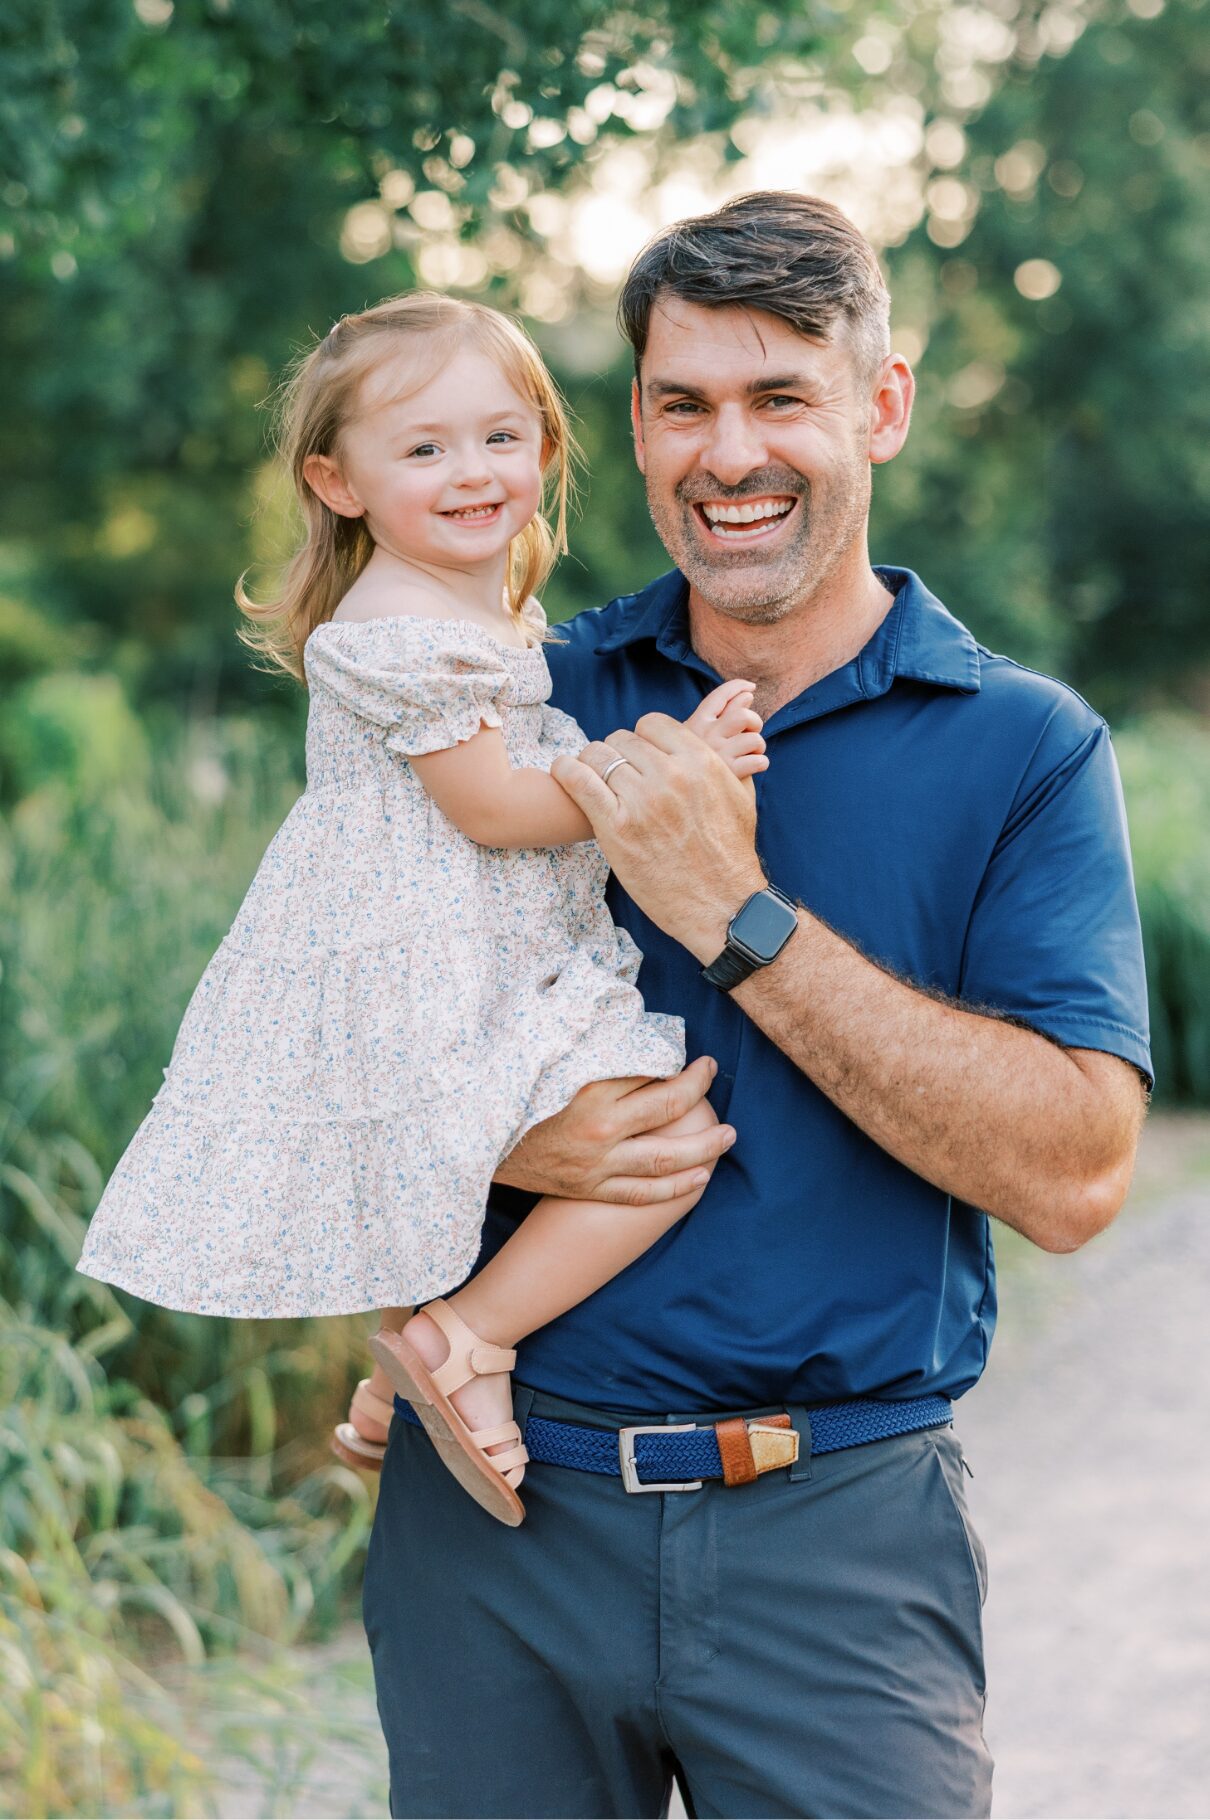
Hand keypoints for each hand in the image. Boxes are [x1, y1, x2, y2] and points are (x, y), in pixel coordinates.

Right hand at [493, 1057, 735, 1203]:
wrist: (472, 1145)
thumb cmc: (508, 1092)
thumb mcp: (543, 1056)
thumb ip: (586, 1038)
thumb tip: (621, 1012)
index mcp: (587, 1087)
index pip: (652, 1070)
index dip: (681, 1063)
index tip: (695, 1056)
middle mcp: (598, 1128)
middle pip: (669, 1109)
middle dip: (700, 1093)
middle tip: (715, 1079)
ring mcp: (595, 1164)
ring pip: (664, 1159)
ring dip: (703, 1148)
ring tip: (728, 1137)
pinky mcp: (587, 1189)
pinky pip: (640, 1194)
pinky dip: (674, 1189)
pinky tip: (700, 1179)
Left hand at [551, 707, 766, 960]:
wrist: (723, 905)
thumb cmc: (732, 854)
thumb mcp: (741, 797)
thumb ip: (727, 763)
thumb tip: (721, 739)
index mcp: (700, 762)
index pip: (652, 724)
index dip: (643, 738)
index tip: (639, 756)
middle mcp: (670, 776)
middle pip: (622, 739)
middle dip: (618, 753)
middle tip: (616, 773)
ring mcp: (640, 802)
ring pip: (598, 756)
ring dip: (592, 764)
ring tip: (592, 778)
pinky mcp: (615, 829)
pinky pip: (578, 781)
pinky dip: (566, 771)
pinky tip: (564, 771)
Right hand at [684, 679, 767, 793]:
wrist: (687, 806)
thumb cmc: (697, 769)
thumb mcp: (702, 738)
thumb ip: (724, 714)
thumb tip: (748, 694)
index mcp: (693, 725)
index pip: (718, 697)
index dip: (738, 687)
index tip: (751, 688)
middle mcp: (703, 738)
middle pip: (742, 715)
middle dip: (754, 722)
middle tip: (751, 732)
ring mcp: (716, 757)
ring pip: (754, 739)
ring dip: (759, 745)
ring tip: (753, 753)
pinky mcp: (729, 775)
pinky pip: (758, 761)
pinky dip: (761, 762)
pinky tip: (755, 766)